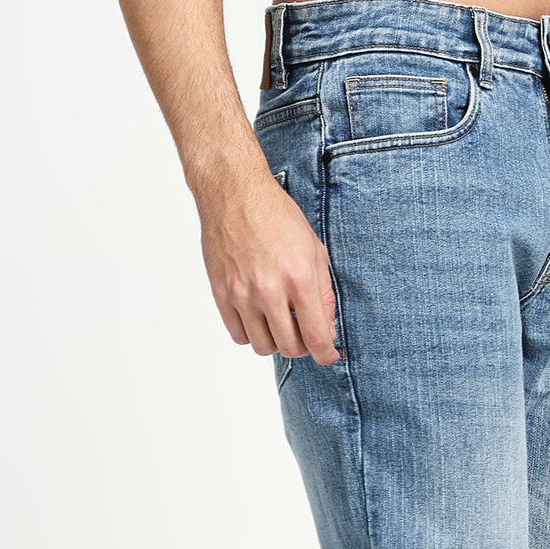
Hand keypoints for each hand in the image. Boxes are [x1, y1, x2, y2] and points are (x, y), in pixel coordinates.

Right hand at [198, 172, 338, 364]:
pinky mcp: (221, 294)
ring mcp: (242, 294)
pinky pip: (238, 335)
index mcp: (298, 278)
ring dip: (276, 341)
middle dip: (302, 346)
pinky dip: (252, 333)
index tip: (328, 355)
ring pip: (263, 347)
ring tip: (279, 321)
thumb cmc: (277, 216)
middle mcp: (269, 290)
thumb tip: (327, 329)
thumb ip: (324, 294)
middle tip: (303, 332)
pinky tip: (258, 316)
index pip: (316, 337)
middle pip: (289, 348)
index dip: (326, 354)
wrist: (234, 193)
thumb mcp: (314, 250)